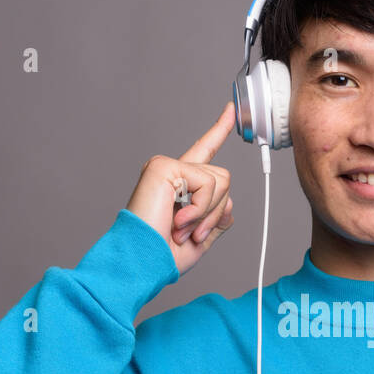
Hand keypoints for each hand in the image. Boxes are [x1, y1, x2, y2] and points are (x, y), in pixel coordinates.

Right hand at [125, 101, 236, 276]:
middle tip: (192, 233)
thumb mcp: (201, 239)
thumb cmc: (162, 256)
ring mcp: (166, 166)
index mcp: (179, 185)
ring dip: (207, 214)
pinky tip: (178, 221)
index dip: (219, 130)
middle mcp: (171, 171)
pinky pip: (206, 183)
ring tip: (182, 229)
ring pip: (220, 181)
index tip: (231, 109)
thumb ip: (216, 219)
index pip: (203, 152)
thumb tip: (228, 204)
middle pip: (223, 178)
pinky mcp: (164, 167)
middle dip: (215, 212)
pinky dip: (199, 209)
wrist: (142, 263)